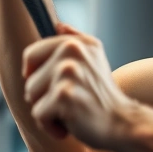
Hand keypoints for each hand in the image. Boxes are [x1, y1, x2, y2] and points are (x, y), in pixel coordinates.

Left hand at [22, 23, 140, 149]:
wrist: (122, 123)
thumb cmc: (103, 96)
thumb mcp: (95, 59)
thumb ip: (75, 39)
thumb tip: (57, 25)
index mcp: (75, 42)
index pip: (31, 54)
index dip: (36, 75)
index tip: (55, 86)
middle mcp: (72, 51)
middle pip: (29, 79)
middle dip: (43, 96)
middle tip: (70, 101)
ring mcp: (68, 72)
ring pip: (31, 96)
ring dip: (47, 111)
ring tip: (71, 111)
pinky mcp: (64, 95)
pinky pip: (38, 114)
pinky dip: (51, 126)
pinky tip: (71, 124)